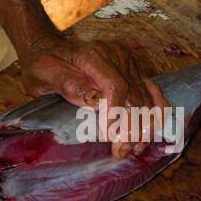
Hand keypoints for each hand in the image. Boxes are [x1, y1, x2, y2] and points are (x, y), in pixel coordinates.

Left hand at [20, 31, 167, 157]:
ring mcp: (127, 63)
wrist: (49, 49)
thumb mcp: (45, 73)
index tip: (111, 136)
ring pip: (146, 97)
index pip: (115, 85)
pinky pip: (152, 91)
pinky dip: (156, 111)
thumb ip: (67, 83)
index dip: (117, 112)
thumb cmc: (44, 64)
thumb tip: (93, 99)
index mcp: (93, 54)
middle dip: (130, 127)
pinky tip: (155, 130)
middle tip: (121, 151)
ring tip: (135, 149)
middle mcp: (115, 56)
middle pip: (133, 94)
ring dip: (144, 126)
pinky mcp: (134, 71)